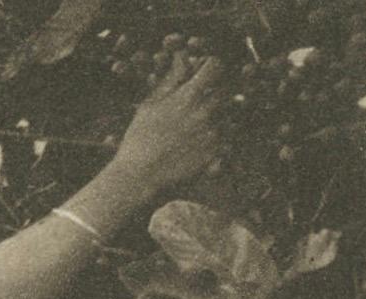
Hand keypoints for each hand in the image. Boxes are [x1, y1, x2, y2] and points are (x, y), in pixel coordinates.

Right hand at [112, 56, 224, 197]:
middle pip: (223, 89)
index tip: (206, 70)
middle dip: (213, 91)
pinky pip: (224, 136)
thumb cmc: (139, 138)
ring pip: (225, 113)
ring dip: (214, 114)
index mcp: (189, 96)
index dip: (212, 65)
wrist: (139, 176)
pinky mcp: (216, 151)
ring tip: (192, 126)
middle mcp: (206, 111)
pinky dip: (214, 135)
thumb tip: (183, 55)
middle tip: (196, 102)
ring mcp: (213, 131)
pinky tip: (194, 143)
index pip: (216, 66)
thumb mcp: (150, 104)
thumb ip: (172, 78)